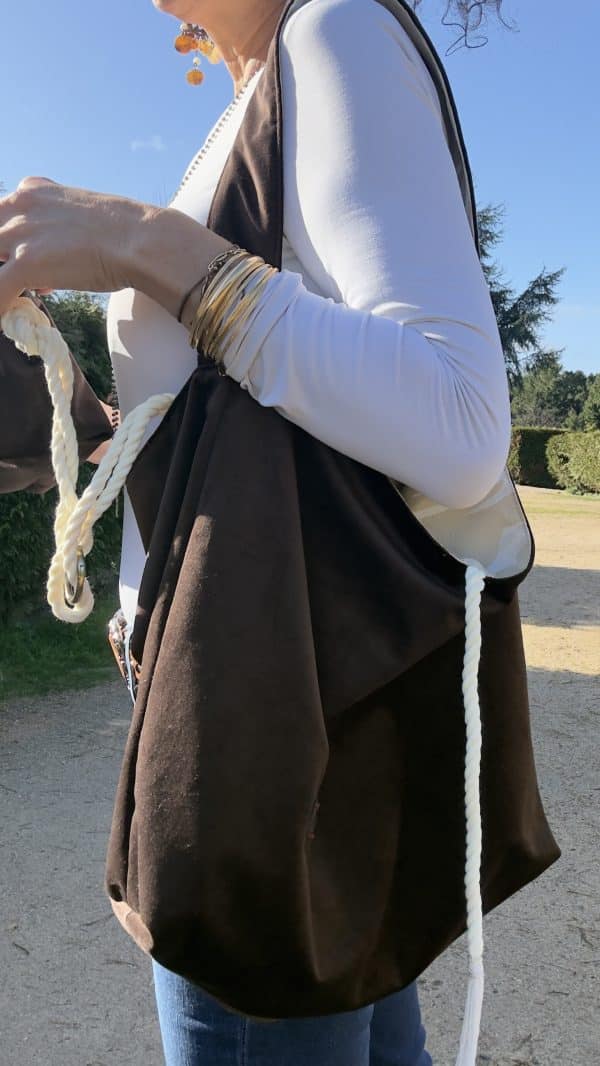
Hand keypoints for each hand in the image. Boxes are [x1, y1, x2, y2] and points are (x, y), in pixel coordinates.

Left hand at [0, 176, 152, 315]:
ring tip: (11, 301)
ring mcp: (22, 234)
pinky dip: (0, 308)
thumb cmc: (126, 233)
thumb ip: (56, 237)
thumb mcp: (81, 221)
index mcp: (31, 190)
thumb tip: (45, 275)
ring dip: (2, 284)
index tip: (18, 261)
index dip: (9, 245)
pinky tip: (4, 321)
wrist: (141, 240)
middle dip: (3, 260)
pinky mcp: (27, 262)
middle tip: (17, 282)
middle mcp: (20, 206)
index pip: (1, 217)